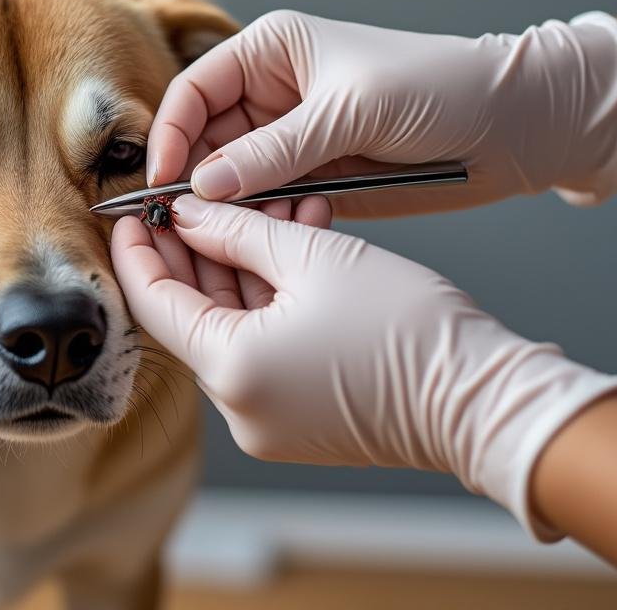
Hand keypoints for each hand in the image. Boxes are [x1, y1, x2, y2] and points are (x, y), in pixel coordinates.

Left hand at [111, 196, 616, 536]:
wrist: (484, 397)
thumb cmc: (408, 328)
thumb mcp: (312, 256)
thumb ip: (236, 230)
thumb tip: (188, 212)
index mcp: (231, 370)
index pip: (154, 302)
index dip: (138, 251)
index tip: (132, 210)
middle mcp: (237, 407)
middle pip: (192, 314)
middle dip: (196, 250)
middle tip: (193, 197)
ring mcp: (267, 420)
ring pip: (233, 326)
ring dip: (243, 267)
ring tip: (267, 204)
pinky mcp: (297, 420)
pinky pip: (264, 348)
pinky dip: (271, 300)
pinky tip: (293, 244)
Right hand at [146, 10, 616, 216]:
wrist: (517, 125)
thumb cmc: (439, 88)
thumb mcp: (350, 113)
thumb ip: (274, 151)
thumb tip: (202, 185)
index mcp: (272, 52)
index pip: (195, 92)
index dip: (172, 136)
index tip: (162, 183)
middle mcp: (274, 95)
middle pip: (206, 141)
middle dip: (198, 181)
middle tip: (189, 225)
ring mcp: (294, 141)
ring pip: (235, 181)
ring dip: (236, 208)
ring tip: (249, 232)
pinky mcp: (317, 180)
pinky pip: (271, 205)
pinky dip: (269, 223)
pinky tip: (284, 234)